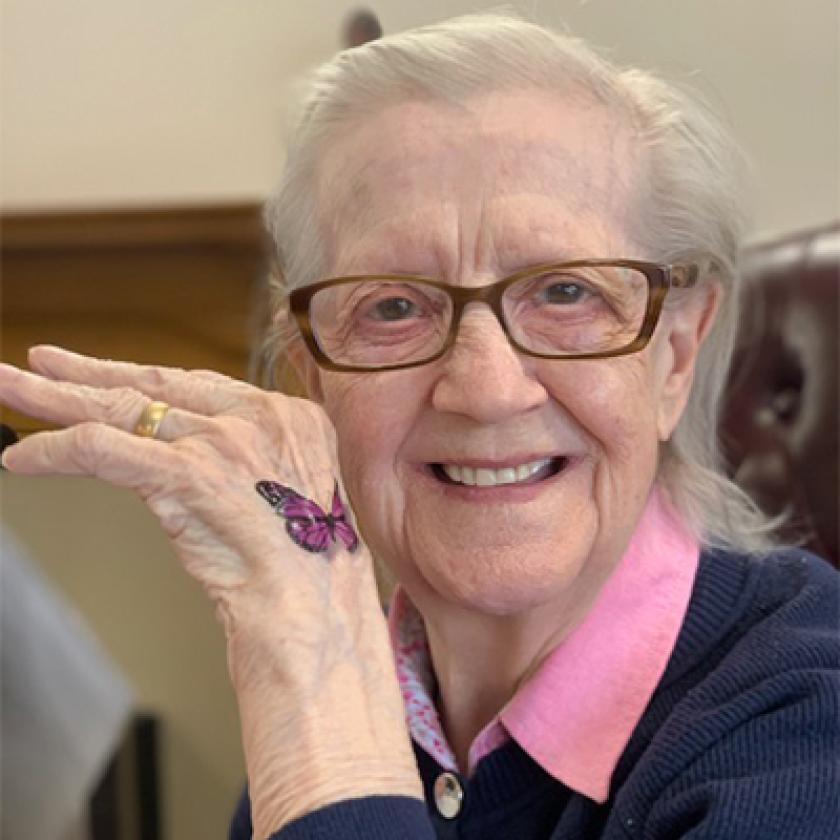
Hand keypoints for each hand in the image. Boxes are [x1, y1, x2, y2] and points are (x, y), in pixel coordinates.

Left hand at [0, 346, 422, 835]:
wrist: (317, 622)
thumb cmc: (303, 577)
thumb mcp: (281, 499)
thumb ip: (242, 466)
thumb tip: (174, 457)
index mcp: (288, 416)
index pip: (193, 385)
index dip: (134, 376)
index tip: (94, 373)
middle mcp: (260, 415)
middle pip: (151, 387)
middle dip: (84, 376)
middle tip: (32, 367)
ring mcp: (228, 442)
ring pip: (121, 409)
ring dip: (54, 401)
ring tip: (9, 390)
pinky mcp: (194, 474)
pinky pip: (105, 449)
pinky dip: (57, 451)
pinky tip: (24, 457)